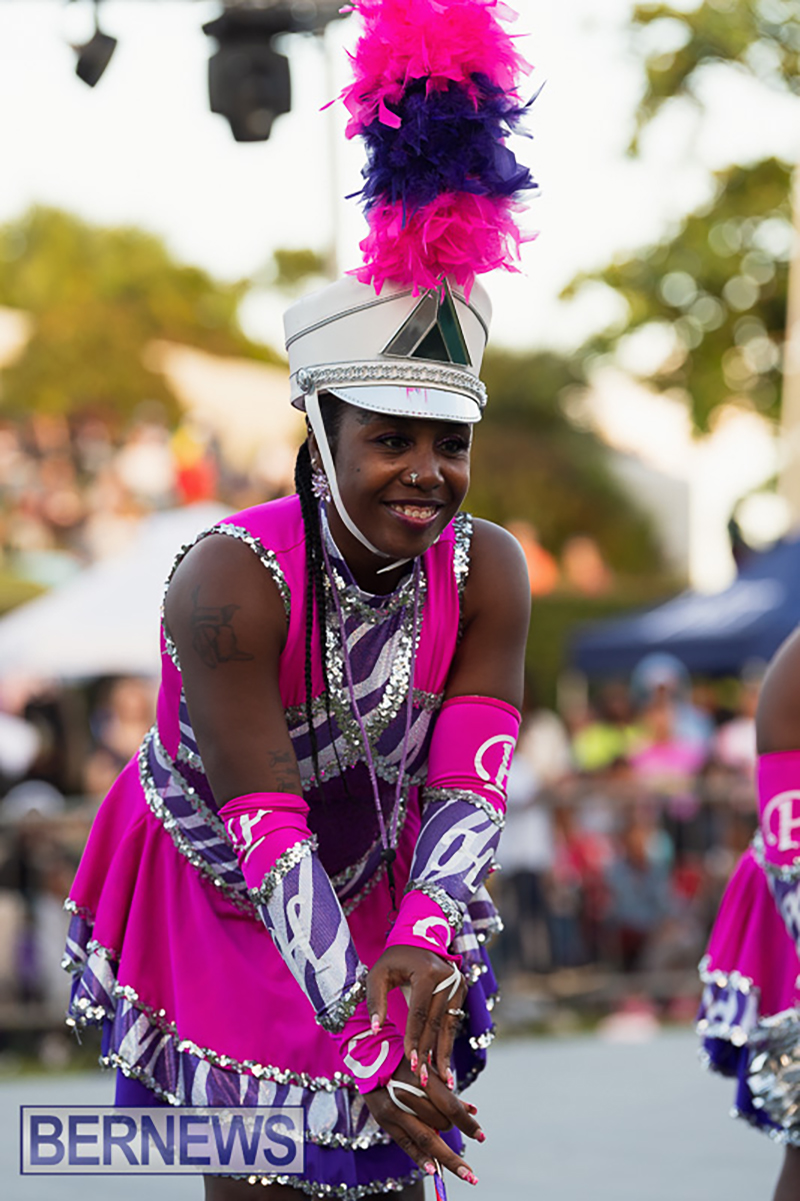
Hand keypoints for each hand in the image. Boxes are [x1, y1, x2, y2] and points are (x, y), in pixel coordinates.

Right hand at [364, 1057, 481, 1184]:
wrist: (372, 1057)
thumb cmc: (407, 1064)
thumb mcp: (429, 1071)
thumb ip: (449, 1093)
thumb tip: (472, 1110)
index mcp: (424, 1078)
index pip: (450, 1106)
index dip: (467, 1123)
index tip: (481, 1136)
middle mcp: (410, 1094)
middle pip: (439, 1124)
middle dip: (457, 1147)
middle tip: (471, 1172)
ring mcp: (396, 1109)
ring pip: (424, 1137)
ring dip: (444, 1158)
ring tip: (462, 1172)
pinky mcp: (386, 1120)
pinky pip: (406, 1143)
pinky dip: (421, 1157)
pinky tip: (434, 1170)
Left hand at [366, 945, 467, 1086]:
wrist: (418, 940)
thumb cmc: (393, 959)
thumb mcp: (378, 975)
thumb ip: (375, 1001)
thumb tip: (375, 1030)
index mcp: (427, 972)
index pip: (419, 1013)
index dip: (415, 1039)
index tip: (411, 1062)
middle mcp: (447, 978)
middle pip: (436, 1022)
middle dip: (429, 1052)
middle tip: (423, 1078)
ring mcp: (458, 984)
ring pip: (448, 1026)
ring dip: (443, 1053)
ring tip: (443, 1080)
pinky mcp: (461, 991)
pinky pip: (452, 1022)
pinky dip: (447, 1042)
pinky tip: (444, 1063)